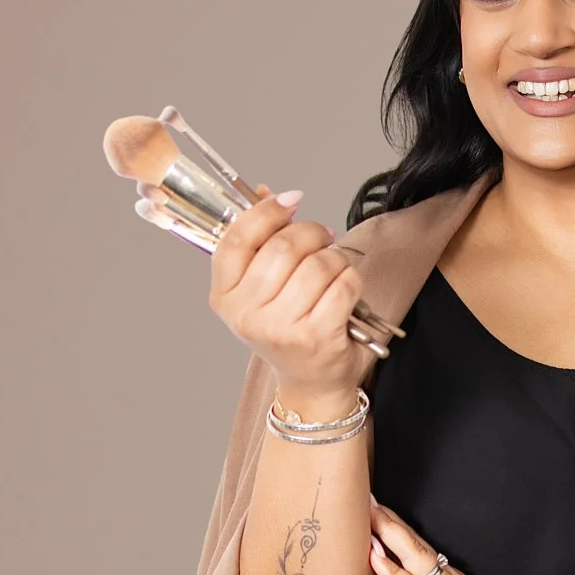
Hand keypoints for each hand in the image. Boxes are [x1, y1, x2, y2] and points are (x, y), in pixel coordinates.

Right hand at [207, 182, 374, 399]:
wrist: (311, 382)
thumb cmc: (287, 329)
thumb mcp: (261, 291)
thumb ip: (260, 243)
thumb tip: (268, 192)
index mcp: (223, 298)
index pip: (237, 239)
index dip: (266, 212)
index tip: (291, 200)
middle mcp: (246, 315)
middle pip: (282, 247)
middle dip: (310, 232)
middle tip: (323, 236)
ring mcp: (280, 328)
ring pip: (316, 264)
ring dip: (334, 257)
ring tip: (334, 266)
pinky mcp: (315, 336)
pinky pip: (342, 284)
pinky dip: (350, 278)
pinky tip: (345, 287)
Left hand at [368, 499, 545, 574]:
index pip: (417, 553)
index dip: (395, 533)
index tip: (374, 513)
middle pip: (413, 545)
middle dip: (387, 522)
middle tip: (364, 497)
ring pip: (413, 557)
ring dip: (388, 534)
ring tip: (366, 512)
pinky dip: (392, 572)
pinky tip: (375, 555)